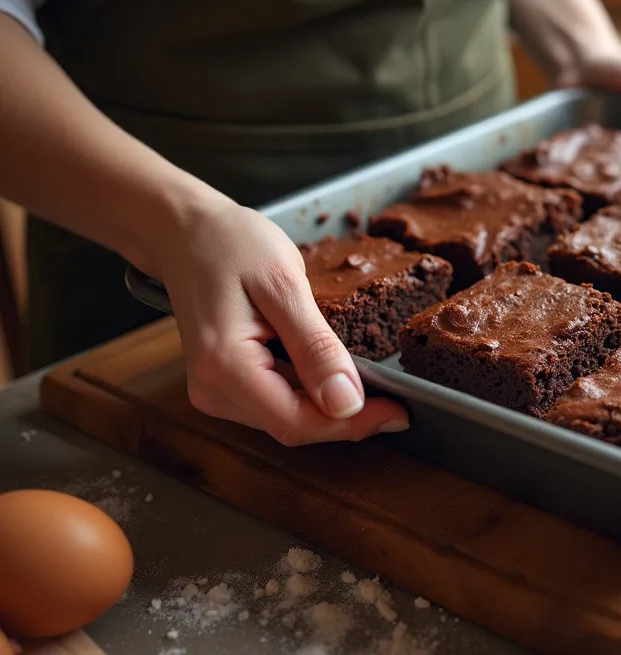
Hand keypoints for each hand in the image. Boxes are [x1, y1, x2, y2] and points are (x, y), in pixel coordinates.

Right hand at [149, 198, 408, 445]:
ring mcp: (213, 388)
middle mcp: (213, 389)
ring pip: (286, 419)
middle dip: (346, 419)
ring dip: (329, 409)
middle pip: (293, 426)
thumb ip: (315, 346)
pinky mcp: (220, 382)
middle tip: (396, 401)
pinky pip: (274, 402)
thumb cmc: (231, 244)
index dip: (353, 424)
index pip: (298, 422)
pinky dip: (308, 395)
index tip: (399, 413)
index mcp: (224, 367)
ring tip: (372, 387)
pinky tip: (331, 374)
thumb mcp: (283, 285)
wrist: (185, 231)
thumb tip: (346, 402)